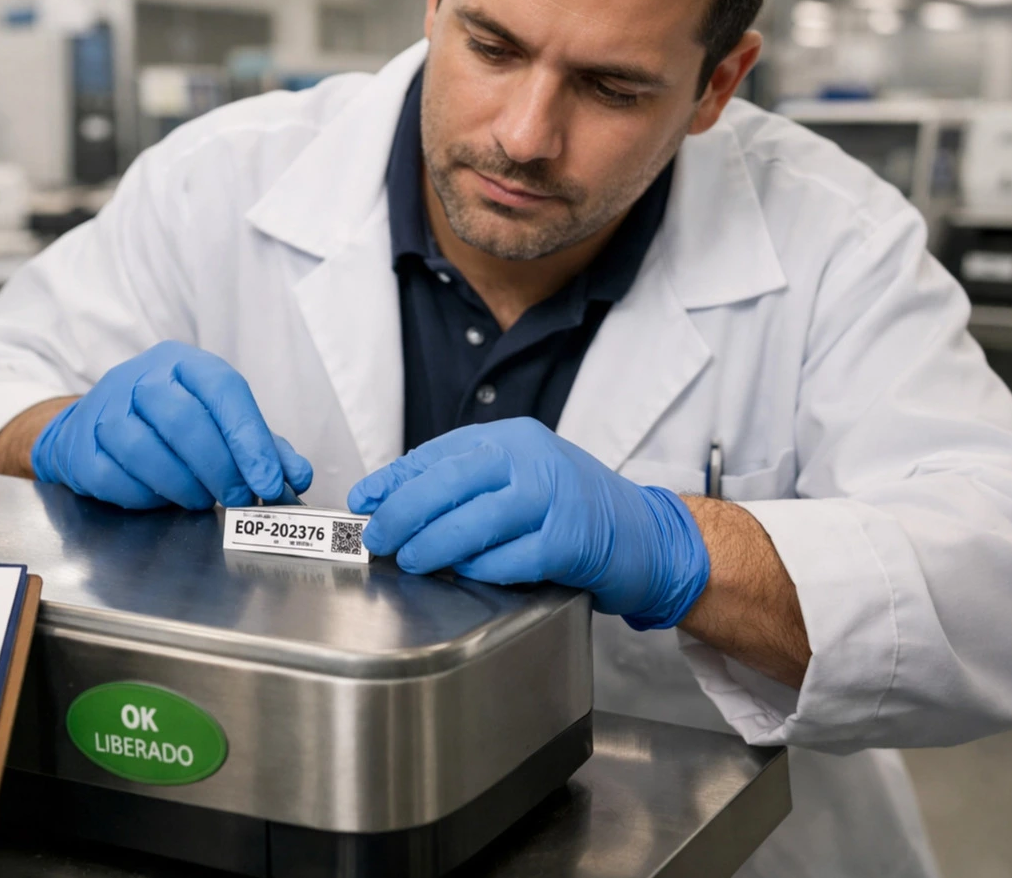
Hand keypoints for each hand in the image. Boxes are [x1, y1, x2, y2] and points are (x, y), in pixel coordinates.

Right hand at [31, 341, 311, 510]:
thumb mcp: (219, 423)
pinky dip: (145, 496)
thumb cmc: (169, 425)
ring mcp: (105, 410)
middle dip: (219, 468)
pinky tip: (162, 497)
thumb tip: (296, 476)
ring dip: (183, 485)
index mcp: (183, 363)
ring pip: (144, 448)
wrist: (94, 428)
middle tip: (240, 498)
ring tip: (202, 499)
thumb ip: (261, 447)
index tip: (270, 481)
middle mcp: (141, 378)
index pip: (223, 390)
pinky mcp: (80, 447)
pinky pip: (114, 477)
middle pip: (183, 419)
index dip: (250, 438)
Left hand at [347, 419, 708, 629]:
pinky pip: (512, 558)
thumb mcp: (516, 480)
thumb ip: (462, 486)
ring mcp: (554, 498)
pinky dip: (482, 568)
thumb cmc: (571, 509)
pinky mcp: (571, 541)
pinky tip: (466, 573)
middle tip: (378, 538)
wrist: (647, 533)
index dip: (395, 479)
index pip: (439, 453)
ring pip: (477, 519)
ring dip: (435, 544)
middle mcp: (532, 459)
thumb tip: (390, 499)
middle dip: (404, 511)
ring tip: (410, 560)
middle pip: (451, 480)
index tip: (363, 502)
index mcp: (511, 438)